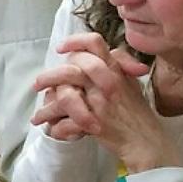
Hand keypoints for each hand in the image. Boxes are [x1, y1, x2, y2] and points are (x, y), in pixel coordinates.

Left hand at [30, 32, 165, 167]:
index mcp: (114, 69)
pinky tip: (51, 130)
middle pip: (72, 69)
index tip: (60, 48)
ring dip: (47, 107)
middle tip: (38, 85)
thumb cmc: (136, 111)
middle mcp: (107, 82)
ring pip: (65, 95)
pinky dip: (56, 128)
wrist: (145, 140)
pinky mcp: (94, 123)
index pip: (94, 43)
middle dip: (49, 76)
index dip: (74, 42)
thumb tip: (102, 50)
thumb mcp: (131, 81)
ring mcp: (100, 103)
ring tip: (38, 116)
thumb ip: (117, 64)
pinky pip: (66, 123)